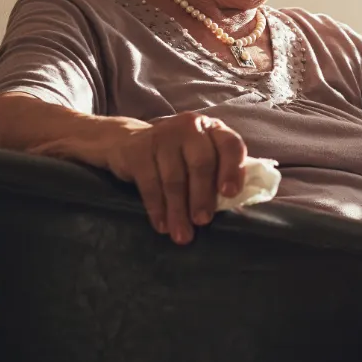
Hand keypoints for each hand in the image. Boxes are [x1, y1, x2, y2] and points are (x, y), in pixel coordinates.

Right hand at [102, 113, 248, 244]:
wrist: (129, 142)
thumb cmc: (177, 157)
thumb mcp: (200, 157)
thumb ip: (218, 174)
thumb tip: (232, 208)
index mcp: (213, 130)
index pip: (230, 145)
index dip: (232, 170)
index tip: (229, 194)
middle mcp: (190, 127)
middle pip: (201, 164)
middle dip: (202, 197)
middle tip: (202, 221)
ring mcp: (163, 135)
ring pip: (174, 178)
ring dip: (178, 210)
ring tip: (181, 234)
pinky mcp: (138, 149)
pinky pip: (150, 184)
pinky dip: (157, 208)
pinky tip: (162, 225)